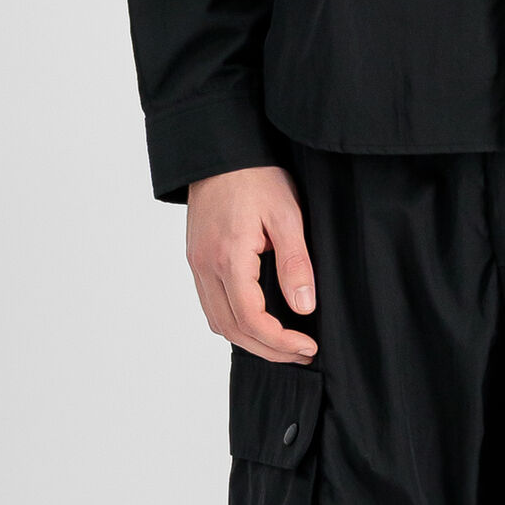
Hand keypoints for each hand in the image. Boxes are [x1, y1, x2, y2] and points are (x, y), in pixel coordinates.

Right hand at [185, 165, 318, 360]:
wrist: (219, 151)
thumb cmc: (255, 176)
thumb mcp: (286, 215)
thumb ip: (295, 263)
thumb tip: (304, 308)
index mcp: (228, 258)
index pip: (251, 320)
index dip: (280, 342)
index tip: (308, 347)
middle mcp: (205, 266)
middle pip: (232, 329)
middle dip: (268, 349)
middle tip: (302, 353)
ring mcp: (197, 264)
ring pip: (218, 322)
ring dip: (249, 340)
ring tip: (283, 343)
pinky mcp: (197, 259)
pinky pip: (211, 304)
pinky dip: (234, 322)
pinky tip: (259, 321)